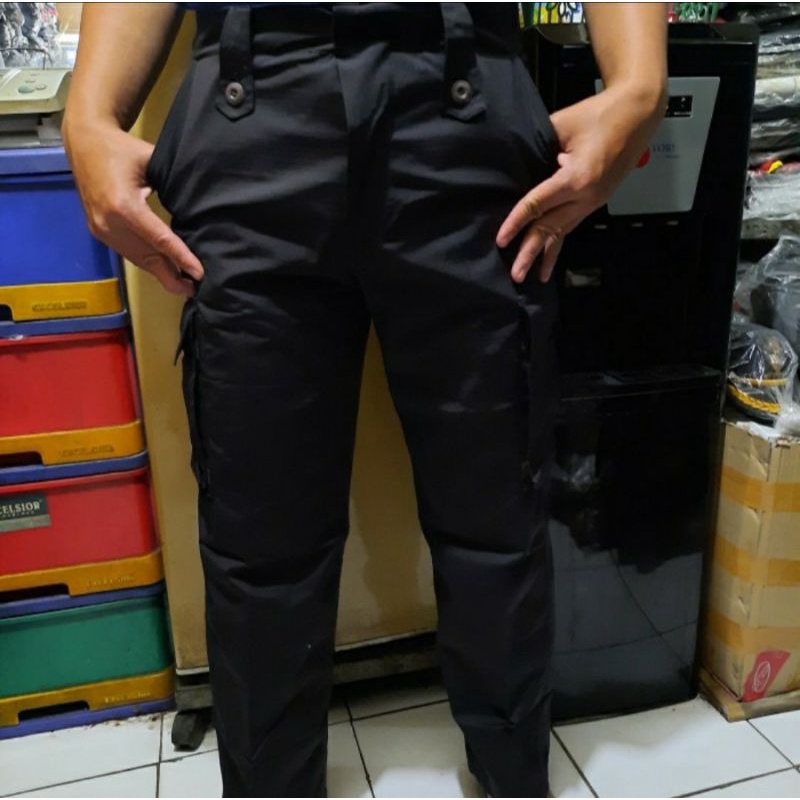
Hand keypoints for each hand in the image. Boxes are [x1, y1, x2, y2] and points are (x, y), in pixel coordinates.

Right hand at [63, 121, 203, 295]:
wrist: (84, 142)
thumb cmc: (121, 148)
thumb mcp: (151, 160)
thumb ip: (174, 184)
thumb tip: (200, 207)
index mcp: (123, 206)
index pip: (160, 240)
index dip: (181, 258)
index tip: (199, 273)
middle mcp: (109, 223)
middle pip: (148, 258)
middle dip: (172, 276)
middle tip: (195, 289)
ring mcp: (101, 230)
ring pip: (137, 259)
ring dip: (160, 273)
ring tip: (183, 284)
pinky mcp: (98, 231)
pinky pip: (128, 252)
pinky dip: (147, 262)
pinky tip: (163, 268)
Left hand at [497, 83, 665, 282]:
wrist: (638, 114)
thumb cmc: (599, 114)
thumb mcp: (561, 125)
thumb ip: (537, 148)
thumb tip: (515, 167)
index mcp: (575, 178)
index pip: (537, 205)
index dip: (516, 222)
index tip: (501, 239)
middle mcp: (585, 196)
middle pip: (550, 228)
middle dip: (530, 253)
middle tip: (514, 275)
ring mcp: (593, 201)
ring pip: (563, 233)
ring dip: (545, 256)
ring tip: (531, 277)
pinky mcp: (596, 201)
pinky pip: (572, 226)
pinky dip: (558, 244)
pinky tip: (549, 260)